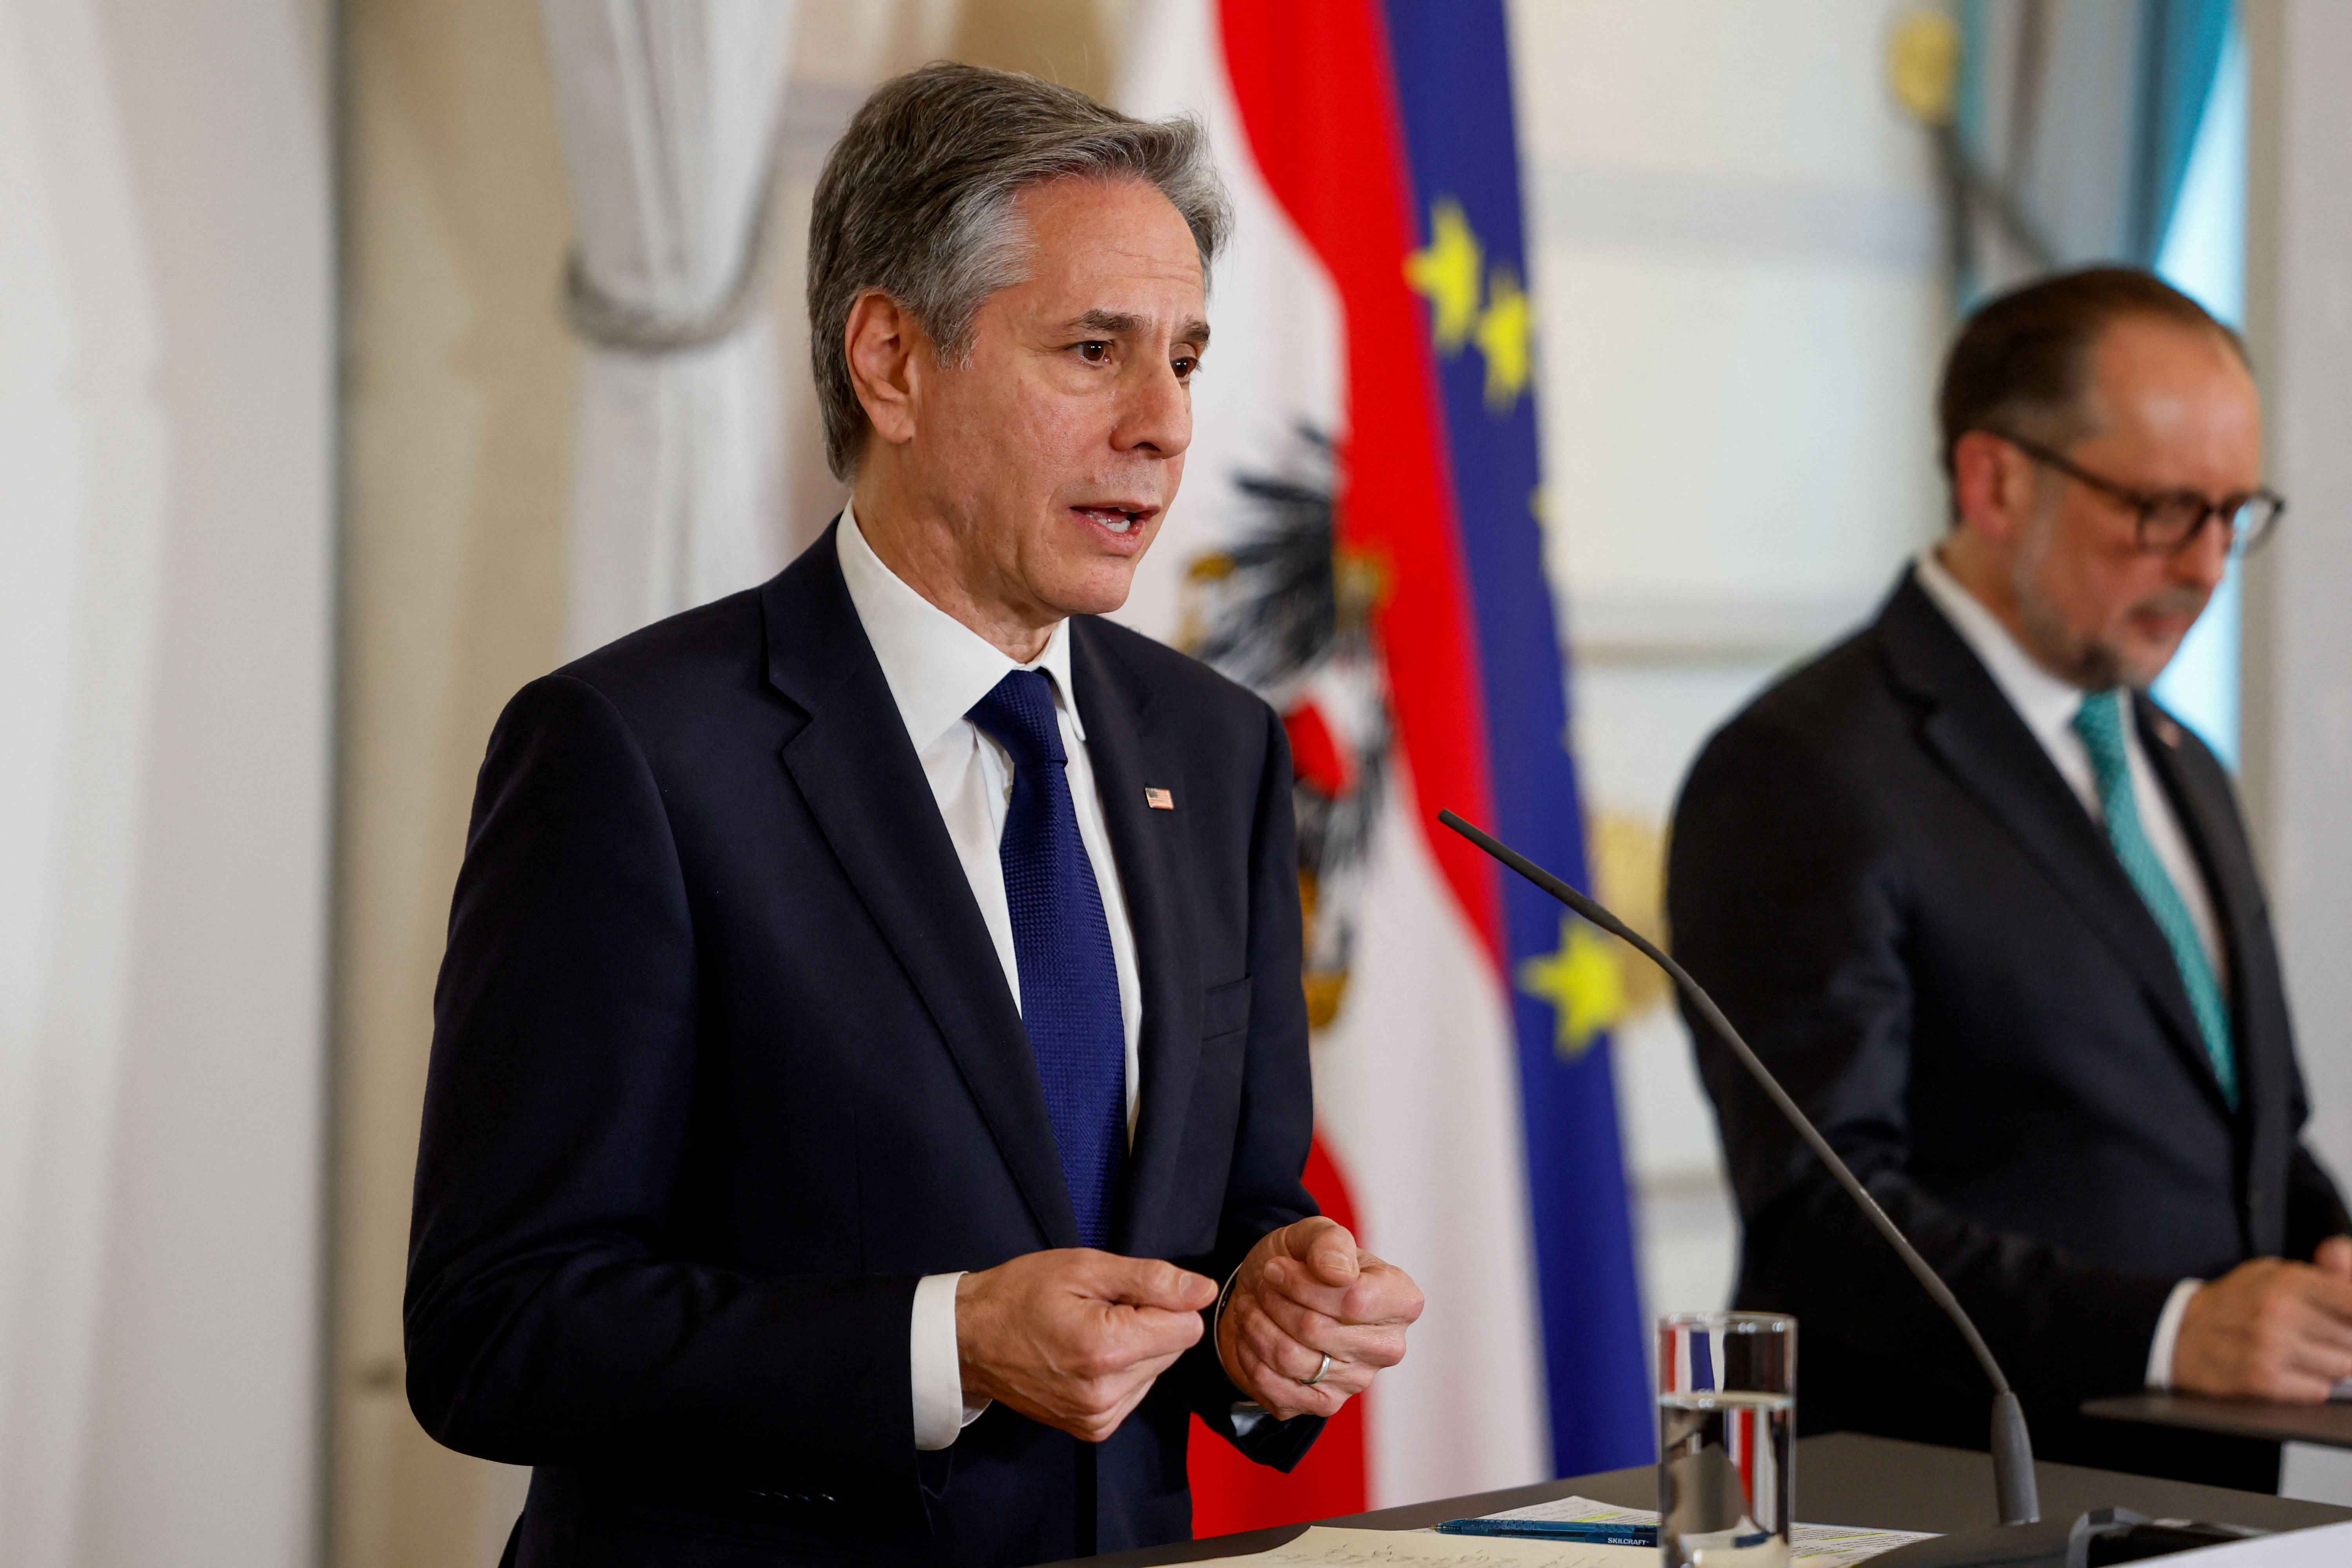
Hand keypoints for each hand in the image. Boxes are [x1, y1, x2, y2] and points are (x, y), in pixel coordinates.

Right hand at [955, 1249, 1216, 1442]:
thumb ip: (1151, 1280)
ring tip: (1087, 1331)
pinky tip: (1086, 1355)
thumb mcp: (1085, 1268)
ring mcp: (1098, 1417)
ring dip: (1134, 1349)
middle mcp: (1106, 1393)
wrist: (970, 1339)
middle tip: (1098, 1310)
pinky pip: (1135, 1392)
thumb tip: (1203, 1291)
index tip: (1122, 1294)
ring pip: (1156, 1371)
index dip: (1161, 1302)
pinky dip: (1120, 1371)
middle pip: (1172, 1350)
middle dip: (1148, 1324)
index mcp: (1106, 1349)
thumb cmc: (1020, 1294)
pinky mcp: (1093, 1429)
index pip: (1186, 1328)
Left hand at [1216, 1217, 1423, 1420]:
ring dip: (1257, 1325)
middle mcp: (1387, 1347)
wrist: (1275, 1295)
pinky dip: (1250, 1355)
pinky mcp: (1323, 1404)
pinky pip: (1274, 1385)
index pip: (1353, 1301)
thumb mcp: (1313, 1235)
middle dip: (1275, 1301)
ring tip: (1251, 1304)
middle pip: (1315, 1330)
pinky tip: (1251, 1334)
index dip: (1303, 1284)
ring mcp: (1356, 1381)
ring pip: (1290, 1358)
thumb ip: (1329, 1242)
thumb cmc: (1303, 1263)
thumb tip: (1339, 1273)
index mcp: (1400, 1300)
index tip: (1277, 1268)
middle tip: (1263, 1283)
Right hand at [2173, 1239, 2351, 1400]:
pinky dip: (2310, 1385)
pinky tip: (2290, 1372)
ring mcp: (2271, 1346)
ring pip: (2342, 1368)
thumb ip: (2320, 1272)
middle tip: (2321, 1338)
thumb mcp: (2270, 1273)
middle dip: (2344, 1342)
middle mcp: (2281, 1311)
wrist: (2179, 1334)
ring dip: (2330, 1366)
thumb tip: (2347, 1264)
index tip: (2347, 1320)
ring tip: (2304, 1355)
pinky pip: (2318, 1390)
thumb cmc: (2233, 1304)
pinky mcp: (2263, 1379)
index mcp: (2287, 1280)